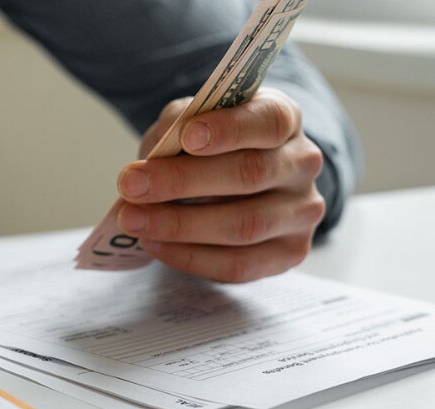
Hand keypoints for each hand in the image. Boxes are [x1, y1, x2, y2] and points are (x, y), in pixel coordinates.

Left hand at [115, 88, 324, 282]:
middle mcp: (302, 163)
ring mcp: (302, 212)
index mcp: (284, 118)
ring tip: (132, 219)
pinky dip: (190, 257)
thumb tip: (155, 158)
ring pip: (244, 225)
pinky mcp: (290, 253)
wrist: (236, 182)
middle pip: (250, 173)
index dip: (229, 129)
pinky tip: (155, 244)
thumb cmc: (211, 146)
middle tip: (132, 184)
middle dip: (183, 180)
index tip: (186, 137)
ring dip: (179, 225)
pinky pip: (239, 264)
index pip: (269, 120)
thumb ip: (177, 126)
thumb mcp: (192, 121)